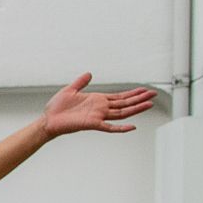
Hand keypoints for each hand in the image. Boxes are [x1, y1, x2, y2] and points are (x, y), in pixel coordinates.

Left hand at [40, 73, 155, 138]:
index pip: (120, 97)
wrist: (47, 120)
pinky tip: (132, 127)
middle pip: (125, 104)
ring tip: (149, 104)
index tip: (144, 90)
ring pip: (122, 113)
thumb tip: (89, 73)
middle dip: (139, 99)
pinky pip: (109, 127)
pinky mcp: (92, 124)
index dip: (132, 94)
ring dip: (136, 109)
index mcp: (98, 100)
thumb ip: (81, 82)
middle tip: (154, 94)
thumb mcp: (70, 90)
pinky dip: (120, 128)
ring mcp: (98, 117)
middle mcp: (101, 108)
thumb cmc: (57, 108)